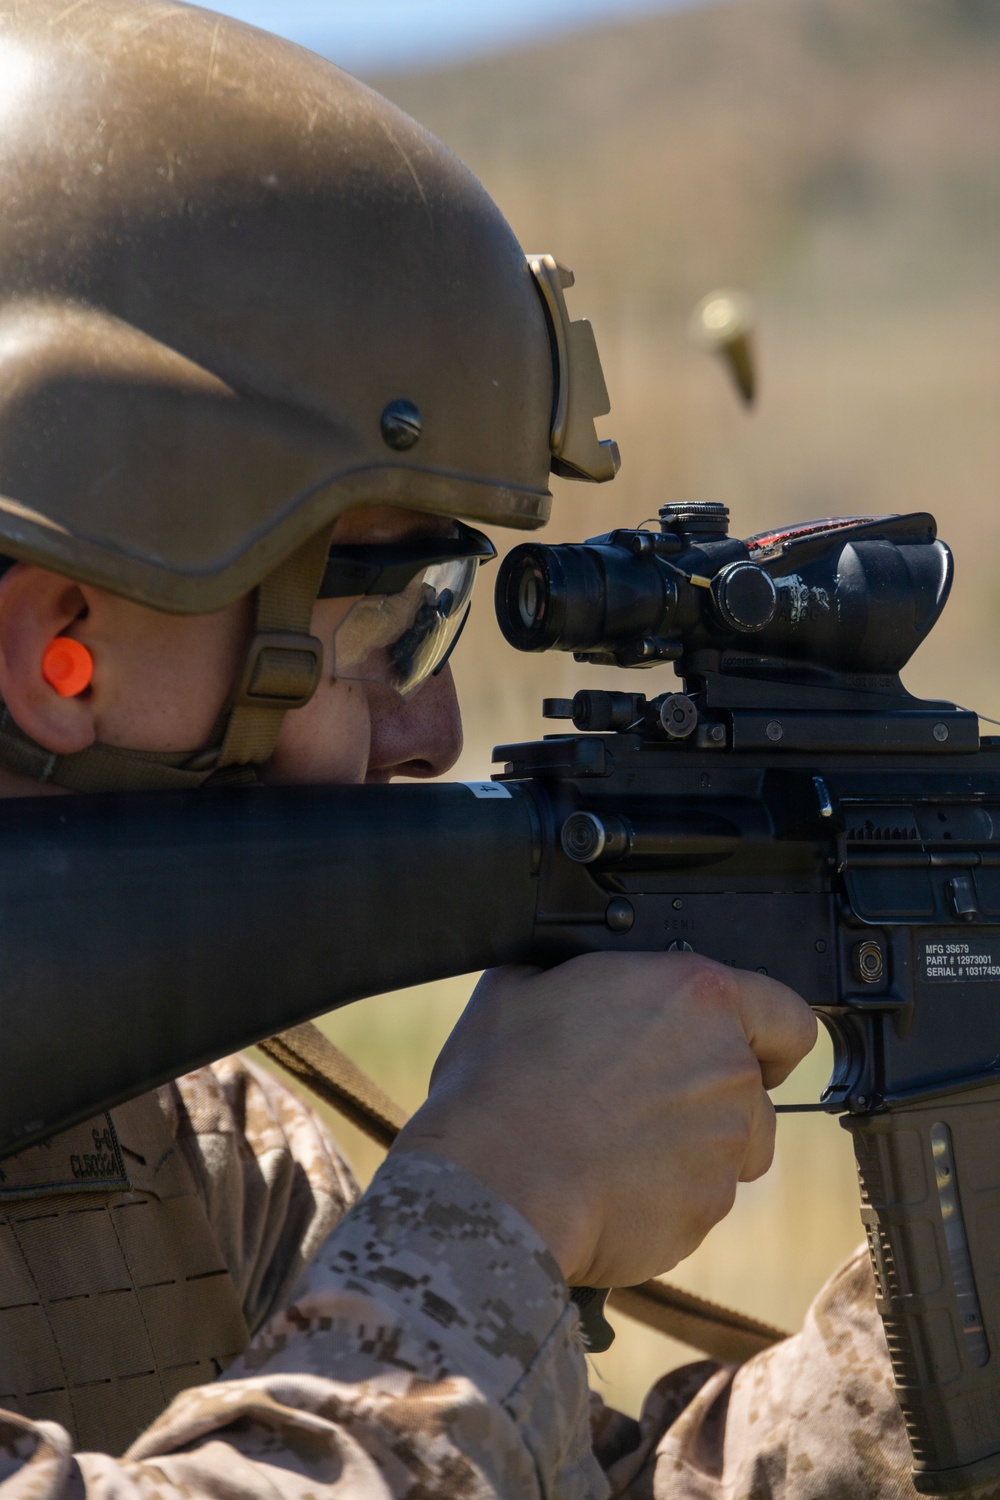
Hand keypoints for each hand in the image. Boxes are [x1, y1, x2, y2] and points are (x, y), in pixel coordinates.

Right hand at [390, 952, 815, 1287]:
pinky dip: (663, 1200)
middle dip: (708, 1097)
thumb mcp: (524, 984)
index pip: (786, 1016)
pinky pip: (696, 1204)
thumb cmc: (501, 1081)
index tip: (739, 1047)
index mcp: (696, 997)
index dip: (765, 1035)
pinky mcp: (703, 1212)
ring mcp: (723, 1148)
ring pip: (730, 1151)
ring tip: (615, 1148)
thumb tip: (571, 973)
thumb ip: (582, 973)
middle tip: (636, 1099)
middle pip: (752, 1089)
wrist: (490, 1182)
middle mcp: (727, 1070)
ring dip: (690, 1151)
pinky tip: (603, 1187)